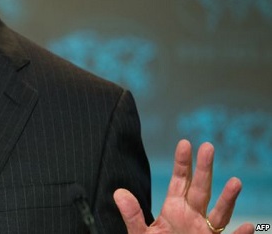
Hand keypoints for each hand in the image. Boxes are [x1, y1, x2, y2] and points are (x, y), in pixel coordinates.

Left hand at [114, 139, 254, 233]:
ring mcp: (205, 232)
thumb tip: (119, 193)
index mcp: (174, 209)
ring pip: (219, 214)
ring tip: (235, 182)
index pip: (180, 181)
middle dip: (204, 169)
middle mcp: (193, 217)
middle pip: (201, 189)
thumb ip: (132, 216)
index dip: (182, 163)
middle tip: (208, 146)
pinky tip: (247, 226)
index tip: (185, 143)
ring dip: (228, 199)